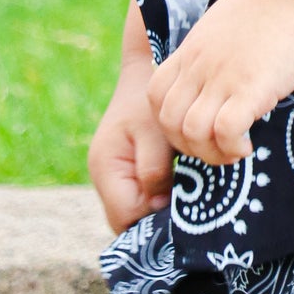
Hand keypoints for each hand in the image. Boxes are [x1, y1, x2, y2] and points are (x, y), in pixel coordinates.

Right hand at [88, 56, 174, 233]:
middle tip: (190, 214)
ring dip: (158, 210)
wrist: (146, 70)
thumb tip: (157, 207)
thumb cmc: (152, 99)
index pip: (125, 218)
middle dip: (156, 222)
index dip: (154, 223)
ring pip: (133, 211)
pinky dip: (157, 198)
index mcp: (105, 167)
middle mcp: (103, 176)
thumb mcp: (157, 134)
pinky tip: (181, 190)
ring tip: (188, 202)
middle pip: (127, 221)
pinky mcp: (123, 169)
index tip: (185, 215)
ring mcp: (111, 174)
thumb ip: (154, 170)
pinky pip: (138, 196)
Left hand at [148, 0, 293, 166]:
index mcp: (192, 49)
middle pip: (167, 120)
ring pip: (192, 131)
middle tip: (215, 146)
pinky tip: (248, 144)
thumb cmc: (274, 2)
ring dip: (210, 152)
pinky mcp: (251, 87)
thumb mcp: (226, 22)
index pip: (155, 93)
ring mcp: (223, 76)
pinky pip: (225, 131)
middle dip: (187, 145)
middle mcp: (200, 65)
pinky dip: (232, 147)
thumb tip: (221, 69)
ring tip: (234, 150)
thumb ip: (214, 48)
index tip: (196, 126)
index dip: (168, 120)